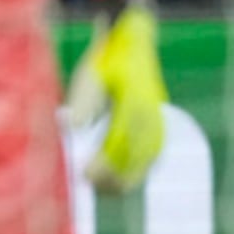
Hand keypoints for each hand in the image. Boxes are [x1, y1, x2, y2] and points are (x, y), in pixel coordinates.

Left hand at [65, 8, 166, 193]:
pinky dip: (137, 172)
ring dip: (124, 177)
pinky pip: (152, 156)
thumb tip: (74, 125)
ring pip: (146, 159)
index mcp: (134, 102)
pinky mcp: (158, 127)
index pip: (119, 141)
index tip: (83, 172)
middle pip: (134, 155)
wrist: (133, 45)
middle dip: (111, 175)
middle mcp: (151, 115)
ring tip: (100, 188)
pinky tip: (120, 183)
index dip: (103, 162)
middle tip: (87, 182)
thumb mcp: (90, 74)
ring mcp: (157, 121)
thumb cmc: (107, 61)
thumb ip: (84, 99)